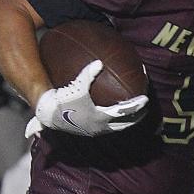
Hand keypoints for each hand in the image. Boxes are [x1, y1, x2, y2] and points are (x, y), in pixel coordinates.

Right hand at [27, 60, 148, 137]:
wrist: (48, 115)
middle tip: (145, 108)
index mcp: (100, 117)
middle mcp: (100, 127)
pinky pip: (108, 127)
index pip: (124, 111)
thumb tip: (100, 62)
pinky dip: (116, 122)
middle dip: (136, 116)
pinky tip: (116, 116)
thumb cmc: (63, 100)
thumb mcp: (77, 86)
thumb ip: (88, 74)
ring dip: (128, 121)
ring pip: (117, 128)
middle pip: (125, 123)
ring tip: (135, 114)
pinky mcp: (89, 131)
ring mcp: (95, 131)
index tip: (146, 99)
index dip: (136, 105)